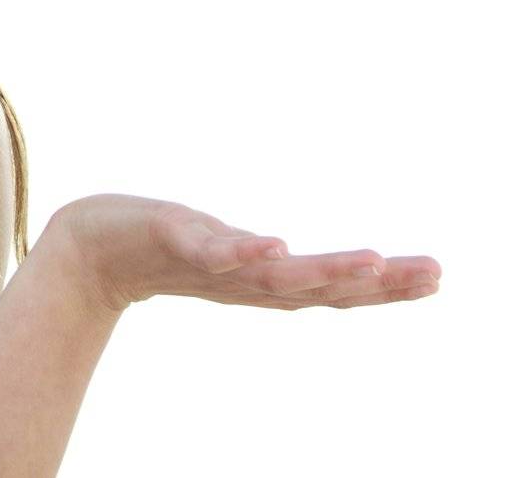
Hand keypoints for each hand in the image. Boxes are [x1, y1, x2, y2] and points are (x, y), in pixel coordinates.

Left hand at [56, 193, 442, 313]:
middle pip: (319, 286)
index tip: (437, 277)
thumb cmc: (165, 248)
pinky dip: (239, 250)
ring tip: (372, 262)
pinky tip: (270, 245)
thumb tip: (312, 263)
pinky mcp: (173, 240)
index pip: (334, 287)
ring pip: (274, 273)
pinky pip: (209, 248)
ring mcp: (212, 263)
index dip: (385, 287)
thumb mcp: (230, 255)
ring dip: (321, 270)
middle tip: (430, 273)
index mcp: (264, 281)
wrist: (90, 250)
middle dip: (376, 282)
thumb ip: (271, 266)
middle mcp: (246, 279)